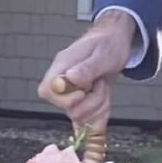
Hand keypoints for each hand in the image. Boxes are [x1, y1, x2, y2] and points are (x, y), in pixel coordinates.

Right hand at [38, 10, 135, 129]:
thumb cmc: (108, 43)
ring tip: (103, 87)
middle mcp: (64, 83)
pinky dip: (97, 119)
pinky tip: (103, 111)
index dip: (65, 98)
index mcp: (62, 67)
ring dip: (99, 107)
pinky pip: (85, 120)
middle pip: (67, 109)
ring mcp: (72, 94)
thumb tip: (70, 78)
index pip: (47, 90)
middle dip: (91, 103)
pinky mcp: (82, 102)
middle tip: (100, 84)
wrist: (114, 41)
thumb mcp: (103, 53)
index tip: (83, 91)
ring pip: (80, 116)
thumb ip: (87, 67)